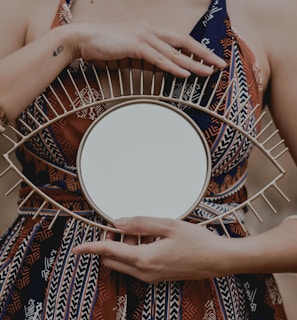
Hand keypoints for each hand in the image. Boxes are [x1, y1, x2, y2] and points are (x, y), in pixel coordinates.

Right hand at [71, 21, 225, 77]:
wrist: (83, 38)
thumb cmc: (105, 45)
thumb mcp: (131, 52)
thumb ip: (147, 59)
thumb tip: (160, 68)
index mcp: (151, 30)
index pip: (180, 40)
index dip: (197, 50)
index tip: (210, 58)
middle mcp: (151, 30)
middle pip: (184, 43)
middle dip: (204, 54)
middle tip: (220, 64)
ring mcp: (144, 36)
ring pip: (174, 52)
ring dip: (193, 63)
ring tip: (208, 72)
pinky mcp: (135, 45)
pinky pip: (158, 58)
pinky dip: (173, 67)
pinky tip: (186, 73)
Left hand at [72, 216, 235, 282]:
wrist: (217, 260)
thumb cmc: (196, 241)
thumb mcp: (167, 225)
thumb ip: (140, 223)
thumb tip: (118, 222)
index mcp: (144, 259)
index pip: (109, 253)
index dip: (91, 248)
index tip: (77, 248)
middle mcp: (145, 272)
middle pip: (114, 259)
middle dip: (110, 244)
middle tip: (119, 226)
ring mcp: (151, 276)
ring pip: (125, 262)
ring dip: (125, 246)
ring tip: (144, 230)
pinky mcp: (158, 276)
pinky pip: (137, 264)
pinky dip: (136, 251)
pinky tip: (152, 238)